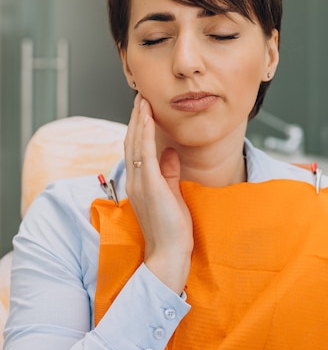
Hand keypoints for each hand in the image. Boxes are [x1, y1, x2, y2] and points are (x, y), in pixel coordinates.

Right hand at [124, 95, 193, 293]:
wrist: (169, 254)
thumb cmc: (171, 228)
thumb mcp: (172, 193)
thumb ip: (169, 172)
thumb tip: (171, 152)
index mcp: (139, 182)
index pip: (136, 148)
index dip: (139, 126)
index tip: (144, 108)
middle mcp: (135, 180)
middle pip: (132, 141)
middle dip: (136, 117)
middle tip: (141, 95)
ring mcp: (140, 182)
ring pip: (135, 143)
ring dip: (139, 119)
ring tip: (143, 100)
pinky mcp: (150, 186)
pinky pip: (145, 153)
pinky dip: (145, 133)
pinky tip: (147, 118)